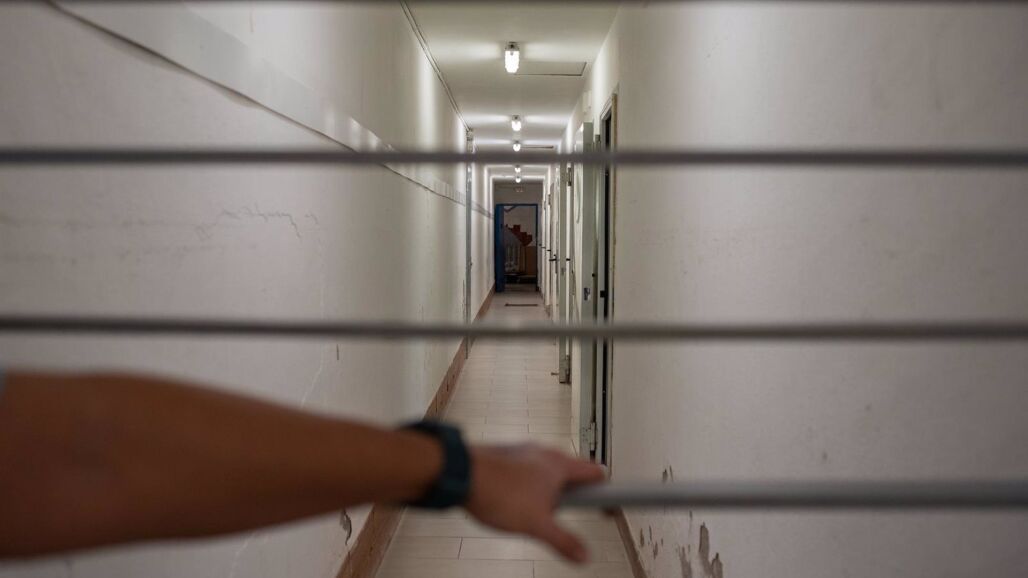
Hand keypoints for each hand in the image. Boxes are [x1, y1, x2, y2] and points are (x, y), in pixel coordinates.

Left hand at [464, 444, 605, 562]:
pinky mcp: (505, 455)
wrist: (460, 473)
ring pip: (546, 470)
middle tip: (564, 513)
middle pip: (571, 471)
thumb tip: (583, 554)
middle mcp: (544, 452)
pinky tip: (513, 501)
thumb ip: (563, 541)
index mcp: (559, 465)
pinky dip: (526, 484)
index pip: (596, 472)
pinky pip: (525, 469)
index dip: (606, 491)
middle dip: (572, 493)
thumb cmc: (497, 491)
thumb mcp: (536, 525)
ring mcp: (523, 451)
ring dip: (547, 489)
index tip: (608, 505)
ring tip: (533, 511)